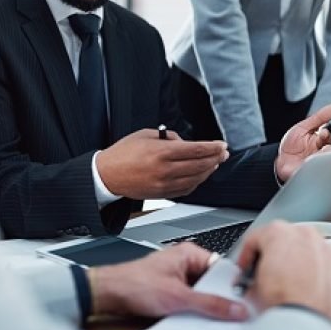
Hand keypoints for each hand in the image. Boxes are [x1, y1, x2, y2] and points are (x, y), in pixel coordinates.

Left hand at [89, 243, 247, 320]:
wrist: (109, 293)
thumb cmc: (134, 283)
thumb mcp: (179, 297)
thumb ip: (210, 304)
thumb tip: (235, 308)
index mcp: (189, 253)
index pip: (222, 268)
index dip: (232, 286)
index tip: (242, 301)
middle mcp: (184, 262)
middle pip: (212, 283)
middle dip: (217, 298)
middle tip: (226, 312)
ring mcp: (177, 277)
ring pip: (201, 293)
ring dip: (203, 305)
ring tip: (204, 315)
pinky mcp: (170, 290)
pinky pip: (190, 300)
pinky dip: (193, 310)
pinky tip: (193, 317)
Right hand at [96, 129, 228, 198]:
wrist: (107, 175)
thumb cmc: (123, 153)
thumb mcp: (145, 135)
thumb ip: (168, 137)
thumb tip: (185, 142)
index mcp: (161, 152)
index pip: (196, 149)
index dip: (213, 147)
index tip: (221, 145)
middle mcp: (164, 170)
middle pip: (199, 165)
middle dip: (215, 158)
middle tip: (223, 153)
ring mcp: (164, 184)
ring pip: (195, 179)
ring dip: (208, 171)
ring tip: (214, 163)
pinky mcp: (162, 194)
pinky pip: (186, 190)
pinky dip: (196, 182)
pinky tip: (200, 175)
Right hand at [235, 221, 330, 325]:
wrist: (307, 322)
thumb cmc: (283, 302)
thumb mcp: (253, 286)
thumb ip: (253, 274)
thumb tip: (255, 282)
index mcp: (278, 231)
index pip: (255, 238)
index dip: (246, 257)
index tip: (246, 269)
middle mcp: (304, 234)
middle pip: (283, 239)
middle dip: (275, 256)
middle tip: (267, 276)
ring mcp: (325, 247)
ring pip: (306, 249)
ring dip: (298, 261)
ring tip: (290, 283)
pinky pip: (324, 262)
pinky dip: (317, 271)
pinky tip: (309, 288)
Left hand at [275, 104, 330, 182]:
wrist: (279, 161)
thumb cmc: (292, 145)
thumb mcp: (303, 127)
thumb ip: (319, 117)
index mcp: (320, 143)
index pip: (329, 138)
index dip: (326, 134)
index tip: (322, 133)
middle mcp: (321, 154)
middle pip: (330, 151)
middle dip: (326, 147)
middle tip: (320, 144)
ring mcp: (316, 165)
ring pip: (325, 161)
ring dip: (320, 156)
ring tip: (313, 155)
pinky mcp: (310, 175)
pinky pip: (316, 172)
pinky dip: (313, 166)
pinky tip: (307, 162)